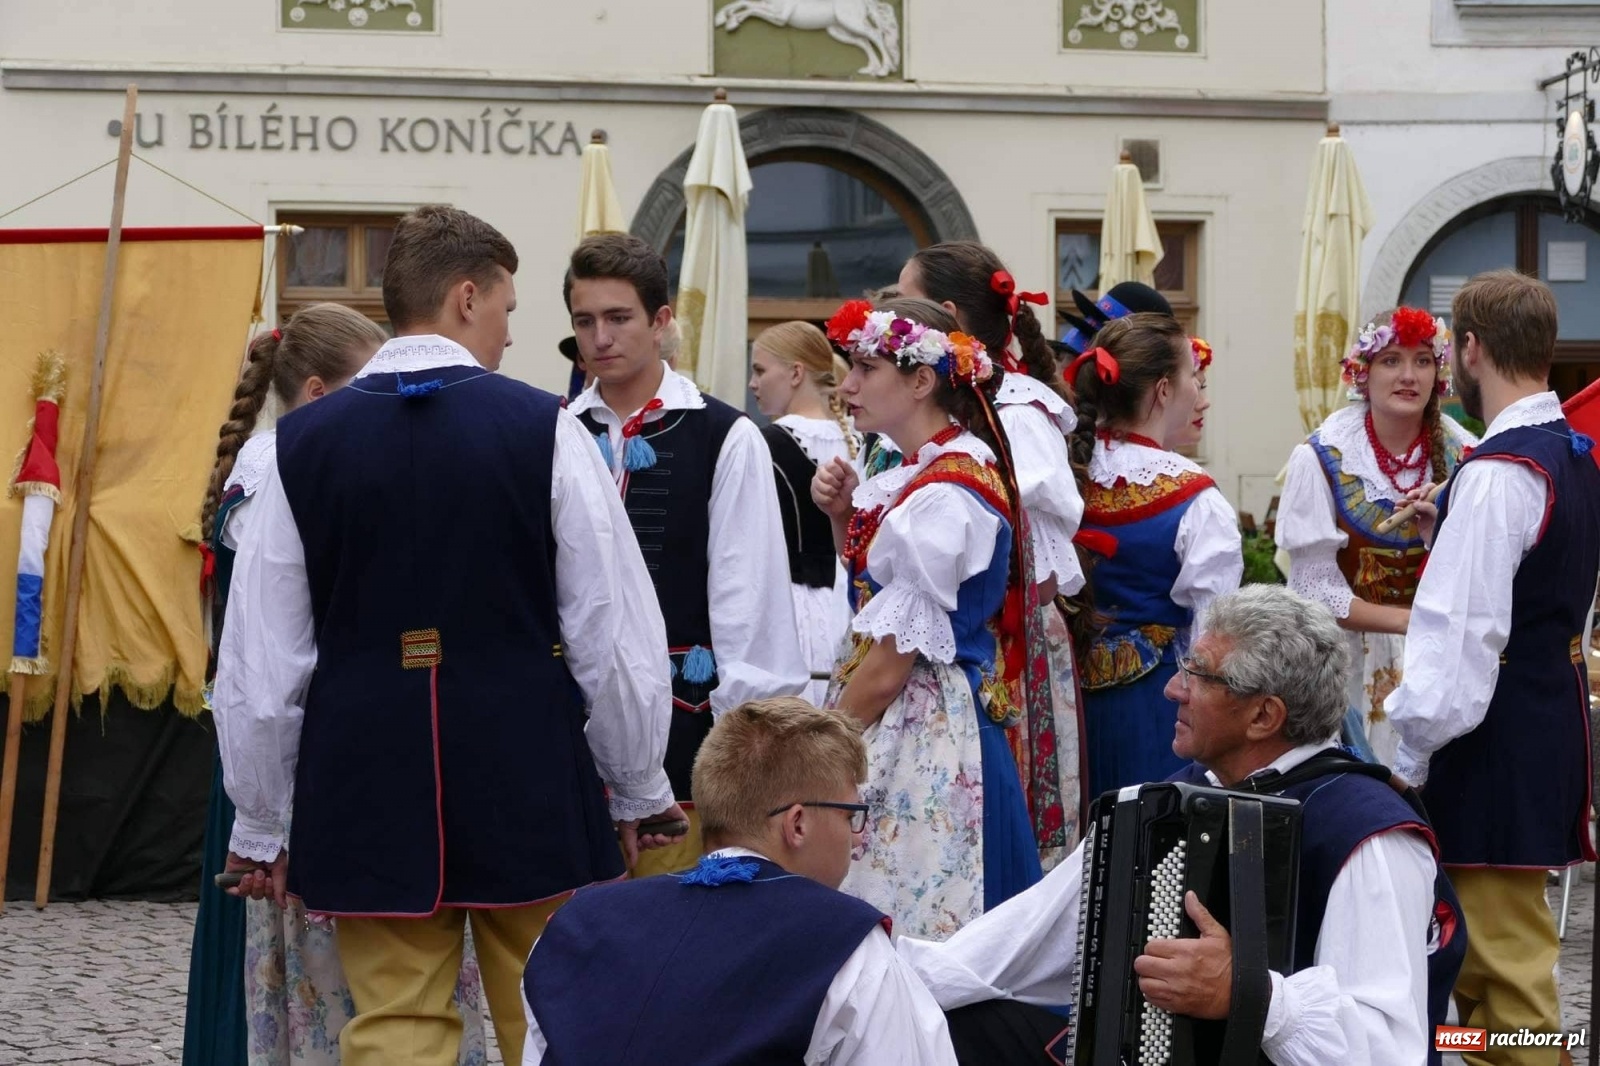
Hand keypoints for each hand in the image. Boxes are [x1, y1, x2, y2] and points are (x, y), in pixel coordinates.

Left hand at [224, 850, 288, 907]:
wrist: (255, 837)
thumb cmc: (271, 850)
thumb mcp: (280, 868)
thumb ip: (280, 888)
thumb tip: (284, 906)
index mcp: (270, 877)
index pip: (269, 894)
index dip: (269, 891)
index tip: (270, 880)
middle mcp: (257, 879)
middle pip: (257, 895)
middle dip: (258, 886)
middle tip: (259, 873)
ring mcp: (243, 877)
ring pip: (245, 893)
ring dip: (248, 886)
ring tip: (249, 875)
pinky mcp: (230, 875)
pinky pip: (230, 890)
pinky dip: (234, 891)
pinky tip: (237, 887)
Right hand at [617, 802, 688, 866]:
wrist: (641, 795)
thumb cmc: (631, 810)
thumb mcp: (628, 832)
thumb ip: (631, 848)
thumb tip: (631, 865)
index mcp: (643, 827)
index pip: (646, 843)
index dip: (644, 846)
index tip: (639, 843)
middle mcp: (655, 825)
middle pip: (657, 843)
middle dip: (652, 844)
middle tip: (647, 837)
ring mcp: (667, 821)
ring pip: (669, 839)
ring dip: (663, 842)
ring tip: (657, 837)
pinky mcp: (677, 817)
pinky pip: (682, 831)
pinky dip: (678, 837)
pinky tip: (671, 838)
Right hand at [811, 457, 859, 521]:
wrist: (848, 506)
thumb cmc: (850, 490)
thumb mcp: (852, 476)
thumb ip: (845, 466)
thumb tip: (835, 457)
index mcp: (829, 467)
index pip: (830, 464)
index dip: (838, 472)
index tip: (843, 478)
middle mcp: (820, 474)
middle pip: (824, 474)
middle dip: (835, 483)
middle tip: (839, 486)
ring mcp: (815, 484)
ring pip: (820, 485)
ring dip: (832, 491)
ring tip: (835, 493)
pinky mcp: (814, 495)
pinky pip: (818, 495)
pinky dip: (828, 499)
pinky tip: (831, 500)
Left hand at [1134, 891, 1232, 1019]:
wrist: (1241, 992)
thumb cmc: (1230, 965)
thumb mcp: (1217, 934)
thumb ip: (1200, 914)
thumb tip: (1190, 898)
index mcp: (1185, 951)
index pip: (1151, 947)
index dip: (1153, 947)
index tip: (1159, 949)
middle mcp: (1178, 971)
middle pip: (1142, 964)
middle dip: (1146, 961)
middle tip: (1154, 961)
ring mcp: (1176, 990)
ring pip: (1144, 983)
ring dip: (1147, 978)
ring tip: (1156, 975)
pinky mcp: (1178, 1005)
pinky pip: (1152, 1000)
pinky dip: (1153, 994)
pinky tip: (1161, 988)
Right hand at [1404, 482, 1439, 547]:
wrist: (1440, 544)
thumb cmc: (1444, 529)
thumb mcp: (1439, 517)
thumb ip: (1429, 508)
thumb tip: (1416, 503)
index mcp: (1439, 501)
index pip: (1432, 489)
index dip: (1425, 490)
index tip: (1421, 496)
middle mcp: (1431, 505)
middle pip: (1420, 495)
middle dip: (1413, 495)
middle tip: (1408, 498)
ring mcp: (1424, 513)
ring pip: (1413, 504)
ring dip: (1404, 503)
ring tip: (1398, 504)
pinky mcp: (1419, 521)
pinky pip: (1409, 515)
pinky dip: (1402, 512)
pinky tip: (1397, 510)